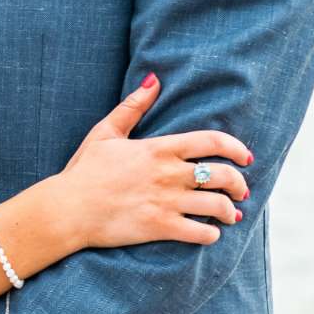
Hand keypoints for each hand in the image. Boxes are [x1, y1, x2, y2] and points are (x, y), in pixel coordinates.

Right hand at [56, 73, 253, 249]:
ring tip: (230, 215)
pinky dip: (212, 234)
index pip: (212, 141)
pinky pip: (200, 233)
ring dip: (229, 212)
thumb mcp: (105, 132)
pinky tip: (210, 233)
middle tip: (241, 191)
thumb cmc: (84, 171)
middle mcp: (168, 173)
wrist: (67, 209)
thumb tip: (153, 79)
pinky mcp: (159, 227)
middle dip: (240, 184)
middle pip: (222, 175)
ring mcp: (166, 201)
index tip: (246, 157)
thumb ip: (132, 106)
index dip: (236, 148)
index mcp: (159, 148)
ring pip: (217, 206)